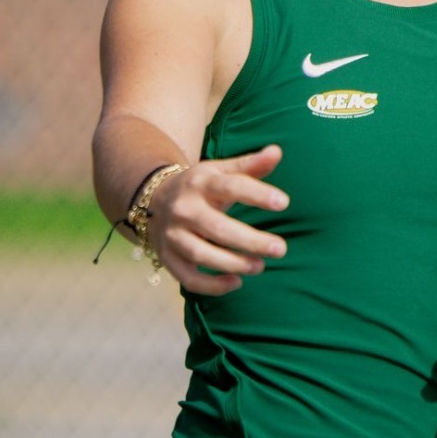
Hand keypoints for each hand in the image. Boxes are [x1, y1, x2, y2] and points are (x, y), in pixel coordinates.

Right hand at [149, 145, 289, 293]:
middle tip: (281, 249)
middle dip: (251, 241)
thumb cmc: (200, 186)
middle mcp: (184, 209)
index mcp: (200, 183)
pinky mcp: (168, 257)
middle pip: (218, 228)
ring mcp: (173, 235)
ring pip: (202, 254)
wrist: (153, 199)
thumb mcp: (220, 171)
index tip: (283, 203)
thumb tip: (276, 151)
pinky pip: (188, 278)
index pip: (230, 187)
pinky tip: (236, 282)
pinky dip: (211, 285)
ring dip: (233, 264)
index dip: (257, 194)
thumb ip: (250, 165)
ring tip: (261, 266)